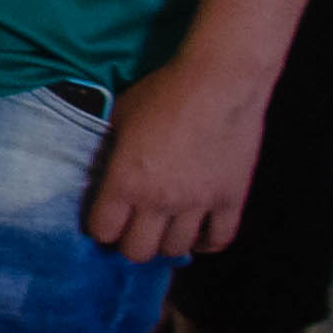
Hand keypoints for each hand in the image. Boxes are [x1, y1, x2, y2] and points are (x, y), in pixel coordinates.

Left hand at [84, 53, 267, 262]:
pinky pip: (219, 240)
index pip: (103, 230)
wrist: (219, 81)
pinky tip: (198, 235)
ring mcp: (198, 204)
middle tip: (132, 228)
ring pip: (176, 250)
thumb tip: (101, 165)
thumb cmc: (164, 92)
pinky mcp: (231, 199)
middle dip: (129, 243)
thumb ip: (109, 148)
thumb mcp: (119, 116)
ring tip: (163, 228)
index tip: (104, 219)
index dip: (100, 227)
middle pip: (137, 252)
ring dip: (165, 242)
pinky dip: (206, 243)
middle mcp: (160, 201)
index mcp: (126, 181)